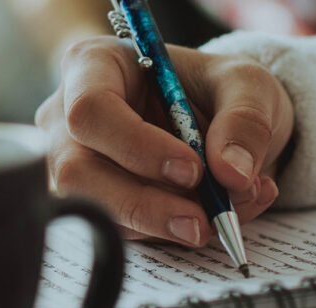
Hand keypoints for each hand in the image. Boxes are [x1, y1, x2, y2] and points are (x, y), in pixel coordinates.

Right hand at [36, 37, 293, 246]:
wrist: (221, 124)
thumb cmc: (217, 90)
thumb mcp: (246, 85)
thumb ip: (245, 121)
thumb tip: (233, 175)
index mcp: (95, 66)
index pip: (91, 109)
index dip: (137, 146)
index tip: (192, 169)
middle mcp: (68, 117)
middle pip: (78, 171)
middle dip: (144, 204)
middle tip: (202, 221)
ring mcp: (74, 165)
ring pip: (97, 210)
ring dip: (163, 224)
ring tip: (223, 215)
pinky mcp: (95, 203)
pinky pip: (122, 231)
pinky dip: (172, 233)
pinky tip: (215, 217)